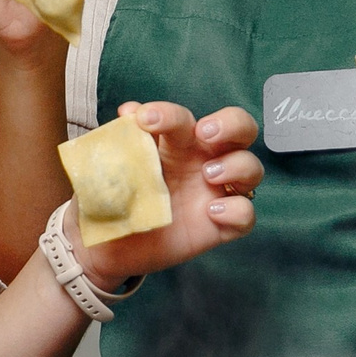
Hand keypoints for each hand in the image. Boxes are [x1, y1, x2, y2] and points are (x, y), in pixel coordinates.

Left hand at [73, 102, 261, 286]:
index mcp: (176, 142)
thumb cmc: (111, 198)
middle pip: (240, 129)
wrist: (104, 246)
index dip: (169, 113)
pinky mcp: (219, 226)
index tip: (146, 120)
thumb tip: (130, 110)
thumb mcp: (109, 169)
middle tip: (206, 133)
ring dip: (236, 165)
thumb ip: (120, 141)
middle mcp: (202, 162)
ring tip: (208, 175)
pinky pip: (245, 214)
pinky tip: (212, 212)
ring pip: (251, 169)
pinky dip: (237, 210)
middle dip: (232, 123)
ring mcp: (214, 193)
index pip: (185, 118)